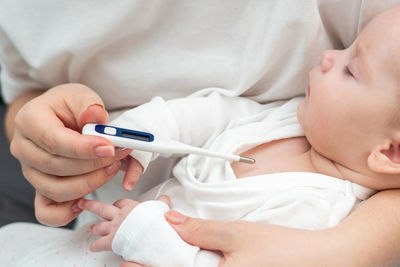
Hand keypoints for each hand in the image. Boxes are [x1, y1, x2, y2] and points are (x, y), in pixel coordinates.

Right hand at [9, 84, 132, 225]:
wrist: (57, 117)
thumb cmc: (68, 106)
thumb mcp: (80, 96)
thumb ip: (89, 105)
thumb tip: (94, 116)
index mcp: (29, 121)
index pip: (54, 140)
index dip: (83, 148)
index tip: (109, 148)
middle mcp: (24, 148)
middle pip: (57, 167)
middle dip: (94, 164)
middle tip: (120, 153)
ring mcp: (31, 171)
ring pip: (57, 190)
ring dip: (91, 183)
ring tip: (113, 167)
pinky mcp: (40, 188)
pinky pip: (47, 212)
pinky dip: (67, 213)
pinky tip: (87, 200)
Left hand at [79, 195, 170, 251]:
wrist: (151, 234)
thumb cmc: (156, 223)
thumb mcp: (162, 209)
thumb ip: (162, 203)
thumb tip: (164, 198)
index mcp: (132, 208)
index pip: (122, 202)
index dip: (119, 204)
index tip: (117, 204)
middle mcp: (121, 216)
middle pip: (103, 209)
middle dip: (92, 206)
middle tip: (84, 203)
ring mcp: (115, 228)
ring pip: (100, 226)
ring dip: (95, 227)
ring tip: (91, 228)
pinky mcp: (112, 241)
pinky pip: (100, 244)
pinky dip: (95, 246)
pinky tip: (92, 247)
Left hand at [164, 211, 335, 266]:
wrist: (325, 260)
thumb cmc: (284, 250)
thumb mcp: (237, 234)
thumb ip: (200, 230)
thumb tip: (171, 222)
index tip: (128, 261)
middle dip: (163, 265)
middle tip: (147, 256)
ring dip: (183, 264)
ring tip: (173, 253)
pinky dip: (202, 266)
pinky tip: (201, 258)